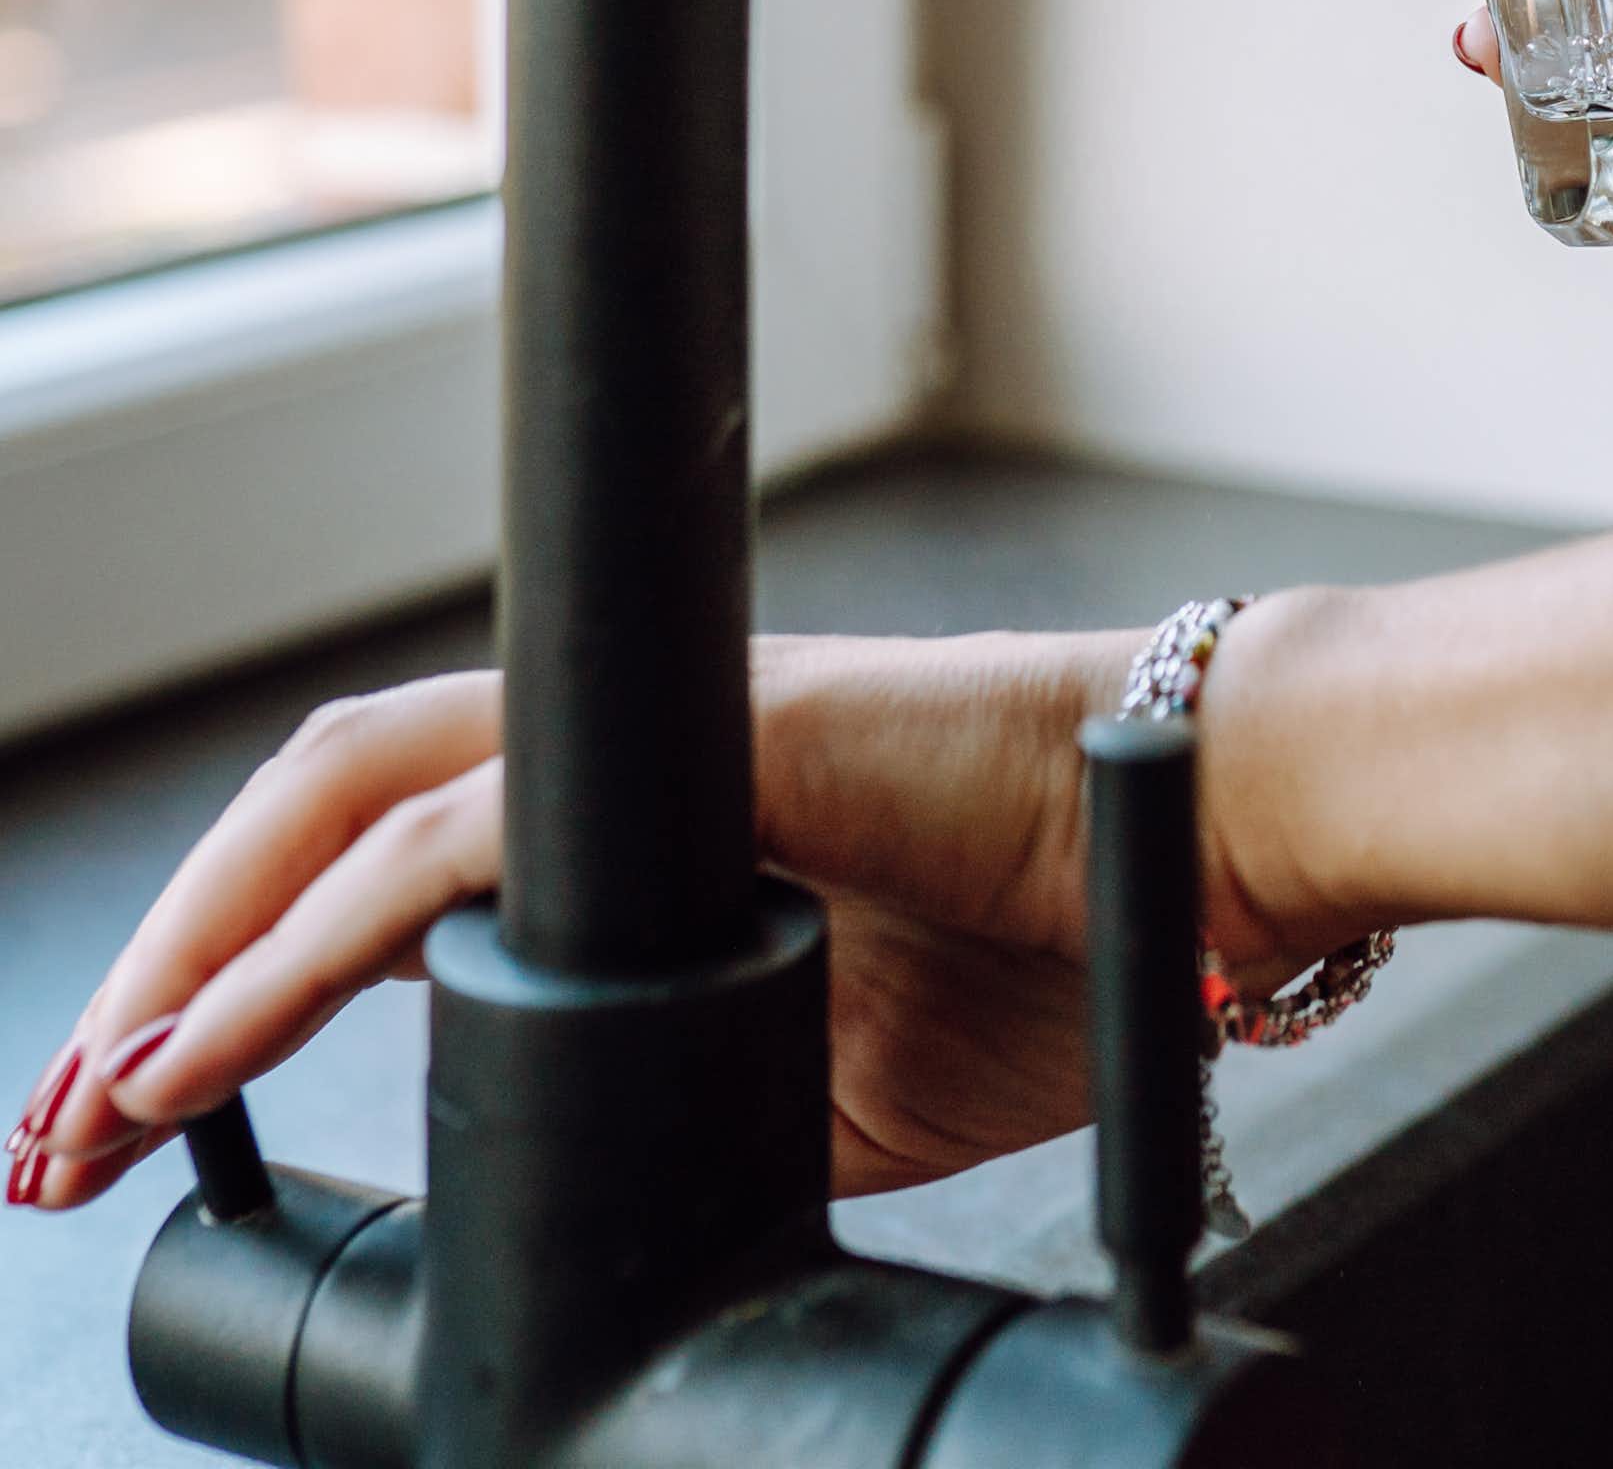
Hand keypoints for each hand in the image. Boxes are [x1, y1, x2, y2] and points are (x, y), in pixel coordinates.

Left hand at [4, 627, 1324, 1214]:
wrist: (1196, 840)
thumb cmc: (1041, 938)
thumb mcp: (798, 1074)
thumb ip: (648, 1084)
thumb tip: (521, 1172)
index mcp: (637, 824)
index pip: (381, 864)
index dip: (234, 978)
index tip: (135, 1126)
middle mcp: (625, 758)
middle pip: (319, 805)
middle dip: (163, 969)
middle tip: (51, 1142)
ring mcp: (664, 743)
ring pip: (352, 792)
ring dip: (193, 950)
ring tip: (89, 1109)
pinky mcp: (718, 747)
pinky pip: (460, 839)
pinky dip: (304, 949)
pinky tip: (205, 1049)